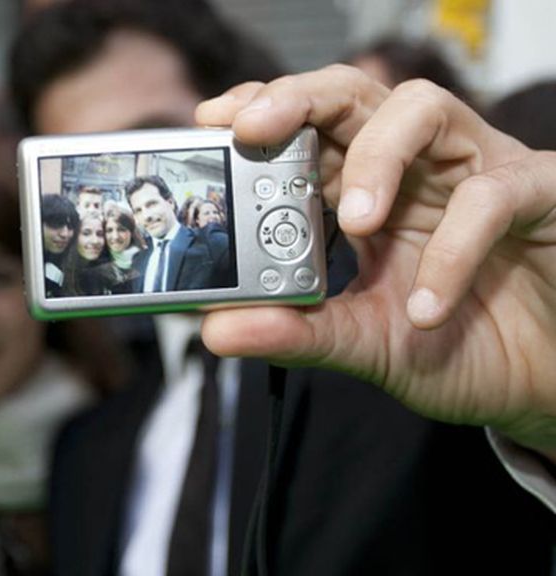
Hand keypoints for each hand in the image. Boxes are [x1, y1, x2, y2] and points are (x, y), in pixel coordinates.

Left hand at [194, 65, 555, 457]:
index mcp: (365, 189)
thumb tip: (214, 330)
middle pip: (354, 95)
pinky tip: (428, 306)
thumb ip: (296, 333)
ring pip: (422, 109)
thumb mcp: (365, 344)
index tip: (211, 121)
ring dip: (376, 156)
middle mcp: (416, 167)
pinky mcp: (539, 193)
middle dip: (298, 99)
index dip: (262, 110)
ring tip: (353, 222)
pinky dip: (454, 248)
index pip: (308, 126)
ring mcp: (475, 171)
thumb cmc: (457, 345)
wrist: (543, 383)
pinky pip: (493, 194)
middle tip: (252, 128)